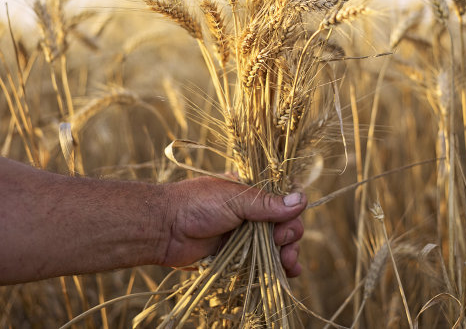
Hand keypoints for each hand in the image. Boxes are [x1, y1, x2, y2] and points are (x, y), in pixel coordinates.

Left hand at [161, 176, 305, 276]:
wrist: (163, 229)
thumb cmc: (196, 205)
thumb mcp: (235, 200)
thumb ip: (267, 204)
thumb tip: (302, 200)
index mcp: (251, 192)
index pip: (283, 200)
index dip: (291, 213)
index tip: (285, 225)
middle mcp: (251, 212)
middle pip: (284, 224)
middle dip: (290, 236)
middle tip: (282, 246)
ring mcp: (244, 234)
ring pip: (276, 245)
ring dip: (287, 254)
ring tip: (290, 265)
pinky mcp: (237, 255)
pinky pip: (262, 261)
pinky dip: (277, 267)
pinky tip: (290, 273)